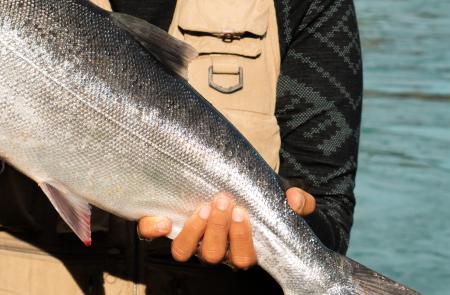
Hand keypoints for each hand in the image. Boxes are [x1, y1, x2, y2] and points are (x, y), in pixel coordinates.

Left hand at [137, 188, 315, 269]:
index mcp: (241, 249)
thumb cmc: (261, 201)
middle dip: (217, 228)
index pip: (242, 258)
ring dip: (193, 231)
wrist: (235, 190)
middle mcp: (214, 249)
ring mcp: (189, 239)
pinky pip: (151, 234)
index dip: (241, 239)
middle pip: (213, 254)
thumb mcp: (282, 201)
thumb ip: (297, 202)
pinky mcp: (166, 224)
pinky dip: (153, 229)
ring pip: (184, 251)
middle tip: (222, 200)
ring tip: (203, 205)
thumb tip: (296, 200)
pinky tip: (163, 220)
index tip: (242, 212)